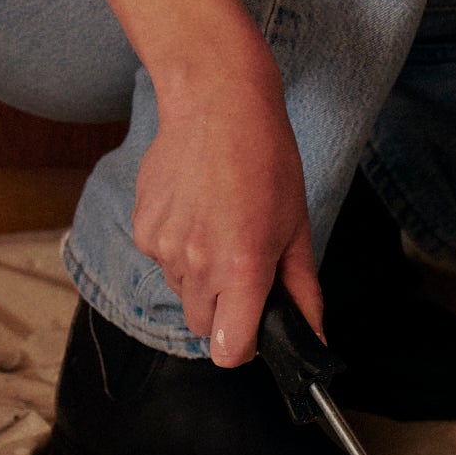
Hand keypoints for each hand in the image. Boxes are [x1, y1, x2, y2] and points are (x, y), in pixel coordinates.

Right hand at [130, 44, 323, 367]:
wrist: (217, 103)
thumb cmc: (266, 157)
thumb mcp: (297, 225)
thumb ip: (301, 288)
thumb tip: (313, 335)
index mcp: (241, 268)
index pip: (228, 351)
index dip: (243, 345)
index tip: (254, 324)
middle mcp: (196, 265)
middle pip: (203, 326)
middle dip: (224, 309)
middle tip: (243, 263)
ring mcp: (163, 248)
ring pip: (181, 291)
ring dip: (200, 274)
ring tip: (221, 223)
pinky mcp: (142, 229)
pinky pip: (161, 260)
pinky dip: (178, 246)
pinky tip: (196, 208)